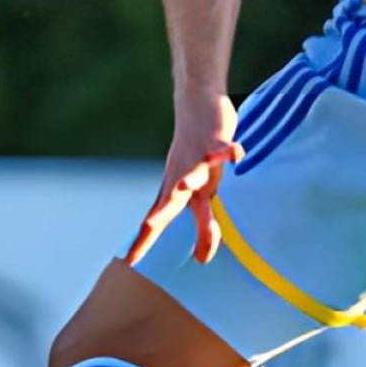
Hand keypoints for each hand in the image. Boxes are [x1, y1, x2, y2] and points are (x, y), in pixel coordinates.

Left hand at [126, 94, 242, 265]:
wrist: (195, 105)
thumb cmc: (198, 157)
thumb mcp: (202, 195)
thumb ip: (204, 227)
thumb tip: (203, 259)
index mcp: (176, 192)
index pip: (156, 220)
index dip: (144, 240)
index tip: (129, 261)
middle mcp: (183, 178)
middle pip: (172, 200)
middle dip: (161, 214)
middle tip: (148, 225)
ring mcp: (198, 160)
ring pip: (195, 172)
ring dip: (191, 179)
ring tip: (185, 186)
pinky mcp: (215, 142)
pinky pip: (223, 148)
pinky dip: (229, 152)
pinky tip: (236, 155)